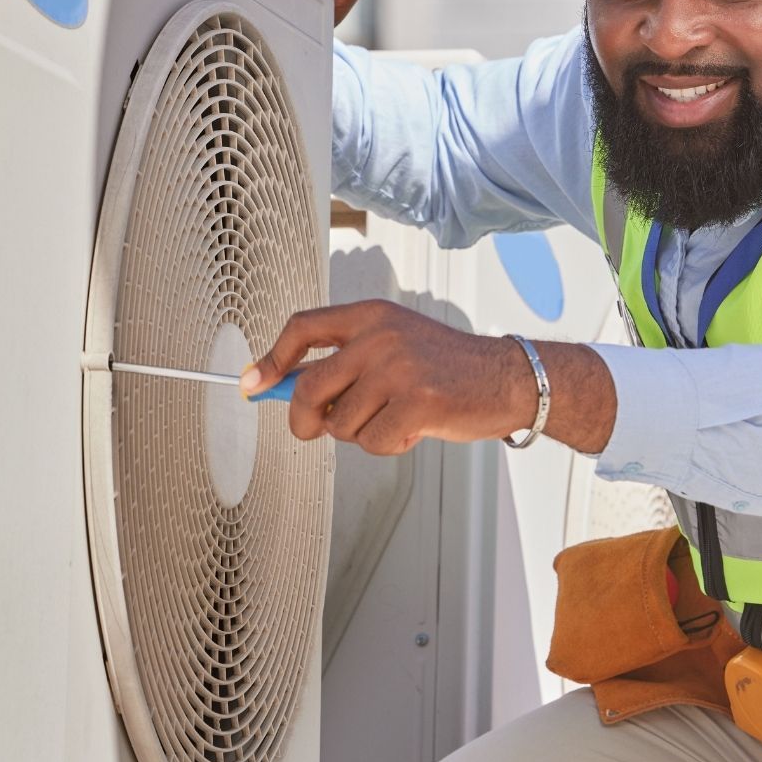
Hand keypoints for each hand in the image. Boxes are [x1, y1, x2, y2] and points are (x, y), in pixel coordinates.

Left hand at [242, 301, 535, 454]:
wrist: (508, 378)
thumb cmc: (450, 367)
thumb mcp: (395, 345)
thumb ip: (346, 361)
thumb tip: (285, 385)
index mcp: (371, 316)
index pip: (302, 327)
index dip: (270, 358)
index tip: (253, 382)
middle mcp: (380, 337)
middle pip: (308, 386)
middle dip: (303, 419)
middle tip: (312, 429)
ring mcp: (398, 369)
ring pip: (340, 423)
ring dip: (361, 434)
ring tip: (394, 419)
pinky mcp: (415, 403)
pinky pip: (371, 441)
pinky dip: (387, 445)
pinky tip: (412, 430)